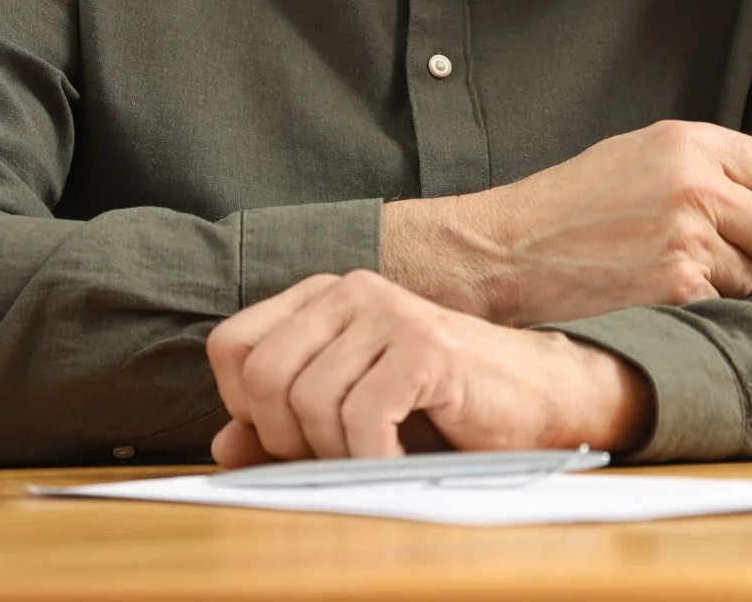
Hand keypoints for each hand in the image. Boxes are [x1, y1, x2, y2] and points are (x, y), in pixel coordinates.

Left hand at [206, 270, 652, 465]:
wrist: (528, 399)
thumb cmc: (436, 406)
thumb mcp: (345, 415)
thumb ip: (281, 425)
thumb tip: (223, 442)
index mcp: (323, 297)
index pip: (232, 346)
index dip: (246, 404)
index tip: (290, 435)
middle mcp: (352, 290)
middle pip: (262, 375)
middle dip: (284, 437)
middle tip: (332, 456)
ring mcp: (390, 313)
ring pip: (308, 400)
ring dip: (334, 453)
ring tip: (372, 457)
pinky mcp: (426, 347)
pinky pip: (362, 416)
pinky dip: (371, 458)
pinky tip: (396, 460)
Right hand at [381, 120, 751, 325]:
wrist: (508, 252)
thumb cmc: (572, 204)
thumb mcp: (641, 155)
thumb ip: (709, 166)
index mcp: (689, 142)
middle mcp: (697, 184)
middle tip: (712, 254)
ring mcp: (689, 238)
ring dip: (726, 281)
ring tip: (662, 268)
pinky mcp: (678, 289)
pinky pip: (722, 306)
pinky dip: (701, 308)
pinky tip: (656, 293)